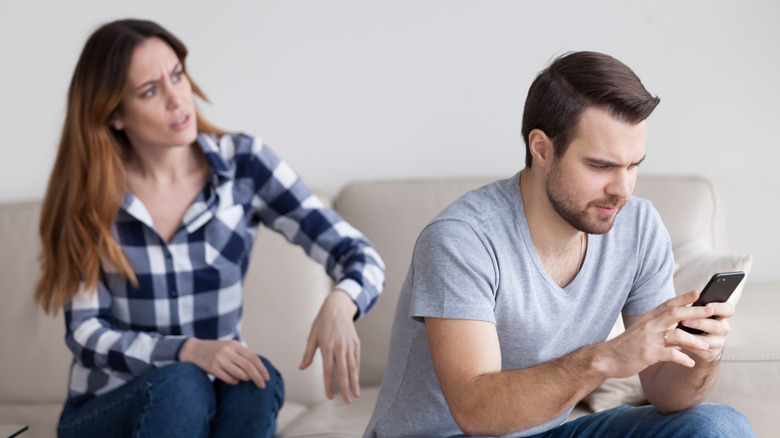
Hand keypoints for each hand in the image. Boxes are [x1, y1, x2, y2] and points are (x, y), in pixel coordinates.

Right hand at [180, 338, 269, 387]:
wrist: (194, 349)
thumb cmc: (215, 350)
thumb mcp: (229, 347)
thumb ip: (241, 355)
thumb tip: (258, 368)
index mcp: (234, 345)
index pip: (253, 358)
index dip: (261, 368)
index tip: (267, 377)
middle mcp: (228, 351)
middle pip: (248, 366)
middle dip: (257, 377)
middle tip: (262, 385)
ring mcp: (220, 359)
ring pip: (239, 373)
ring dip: (246, 379)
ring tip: (247, 380)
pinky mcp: (212, 368)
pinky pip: (228, 378)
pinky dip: (234, 381)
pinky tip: (236, 382)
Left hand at [299, 289, 359, 402]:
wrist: (337, 308)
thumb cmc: (322, 322)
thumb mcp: (312, 336)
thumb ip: (308, 354)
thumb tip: (302, 367)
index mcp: (327, 346)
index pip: (328, 371)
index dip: (329, 385)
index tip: (330, 396)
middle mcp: (339, 347)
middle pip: (343, 371)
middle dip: (345, 387)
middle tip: (347, 400)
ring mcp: (349, 345)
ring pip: (353, 367)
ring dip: (354, 382)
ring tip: (355, 394)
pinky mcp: (356, 343)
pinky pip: (356, 360)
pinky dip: (356, 371)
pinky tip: (356, 379)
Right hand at [602, 291, 724, 377]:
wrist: (607, 358)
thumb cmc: (627, 345)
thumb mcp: (641, 330)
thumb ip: (657, 325)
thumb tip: (678, 323)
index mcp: (648, 318)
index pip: (668, 303)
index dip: (684, 297)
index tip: (699, 292)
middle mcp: (649, 325)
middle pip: (675, 314)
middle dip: (695, 312)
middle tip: (711, 311)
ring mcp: (648, 339)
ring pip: (676, 335)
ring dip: (694, 341)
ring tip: (707, 346)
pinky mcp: (648, 354)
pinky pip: (670, 355)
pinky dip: (683, 359)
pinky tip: (691, 363)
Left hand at [671, 297, 732, 363]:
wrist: (695, 346)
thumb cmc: (695, 325)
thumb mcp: (697, 314)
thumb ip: (697, 305)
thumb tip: (695, 293)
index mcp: (720, 316)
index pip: (729, 310)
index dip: (720, 308)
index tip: (708, 305)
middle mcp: (722, 329)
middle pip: (716, 326)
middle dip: (700, 322)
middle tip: (685, 319)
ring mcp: (717, 342)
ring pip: (708, 340)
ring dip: (692, 335)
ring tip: (679, 330)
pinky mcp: (709, 353)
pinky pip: (698, 349)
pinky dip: (687, 344)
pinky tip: (677, 340)